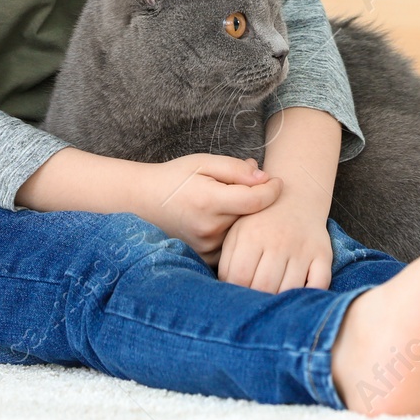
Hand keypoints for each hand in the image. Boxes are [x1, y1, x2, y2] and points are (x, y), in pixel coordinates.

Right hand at [129, 154, 281, 267]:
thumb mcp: (204, 162)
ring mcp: (206, 246)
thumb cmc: (175, 178)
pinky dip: (236, 232)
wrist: (142, 202)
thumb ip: (236, 169)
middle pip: (252, 216)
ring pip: (244, 233)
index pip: (256, 200)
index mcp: (209, 201)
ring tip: (239, 202)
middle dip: (260, 200)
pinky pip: (232, 245)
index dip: (273, 190)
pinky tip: (229, 219)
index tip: (277, 181)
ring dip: (248, 218)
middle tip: (258, 186)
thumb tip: (265, 178)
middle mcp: (209, 228)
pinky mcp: (204, 257)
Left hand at [217, 188, 333, 291]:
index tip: (236, 297)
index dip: (235, 293)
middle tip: (254, 302)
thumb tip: (227, 292)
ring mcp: (303, 248)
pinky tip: (298, 296)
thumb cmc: (260, 221)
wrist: (296, 196)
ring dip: (279, 300)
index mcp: (253, 236)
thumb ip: (228, 260)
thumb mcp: (237, 232)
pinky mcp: (323, 253)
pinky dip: (311, 294)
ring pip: (289, 289)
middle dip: (256, 300)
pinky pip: (320, 282)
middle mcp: (279, 241)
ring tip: (272, 300)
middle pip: (264, 286)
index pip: (239, 277)